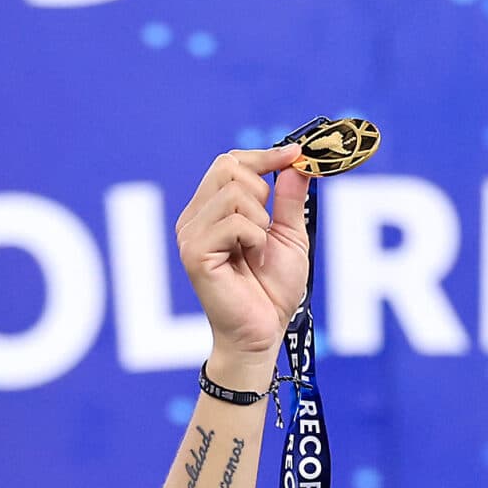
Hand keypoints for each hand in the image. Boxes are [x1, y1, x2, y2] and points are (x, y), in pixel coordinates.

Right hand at [175, 147, 310, 379]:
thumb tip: (296, 160)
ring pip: (234, 192)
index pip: (230, 162)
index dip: (264, 156)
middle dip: (262, 191)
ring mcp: (191, 234)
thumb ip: (290, 198)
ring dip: (261, 221)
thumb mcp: (290, 235)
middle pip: (228, 167)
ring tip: (258, 251)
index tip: (296, 155)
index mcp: (212, 210)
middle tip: (268, 227)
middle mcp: (195, 218)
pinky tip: (253, 259)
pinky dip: (256, 238)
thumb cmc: (272, 289)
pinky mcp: (194, 252)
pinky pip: (234, 221)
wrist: (263, 332)